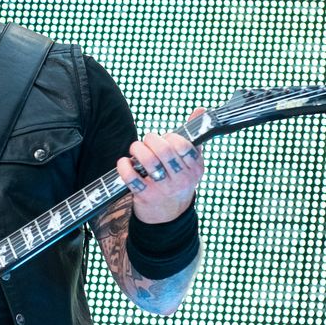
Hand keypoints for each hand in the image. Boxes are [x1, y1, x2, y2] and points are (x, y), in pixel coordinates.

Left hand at [116, 109, 206, 223]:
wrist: (169, 214)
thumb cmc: (178, 179)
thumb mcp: (191, 161)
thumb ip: (193, 135)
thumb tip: (201, 110)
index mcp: (195, 167)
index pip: (185, 146)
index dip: (171, 138)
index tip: (166, 138)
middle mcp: (182, 179)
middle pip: (165, 151)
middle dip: (152, 139)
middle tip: (147, 140)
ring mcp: (163, 188)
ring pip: (148, 161)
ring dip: (137, 149)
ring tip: (135, 149)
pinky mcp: (146, 196)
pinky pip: (131, 177)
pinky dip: (124, 166)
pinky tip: (124, 162)